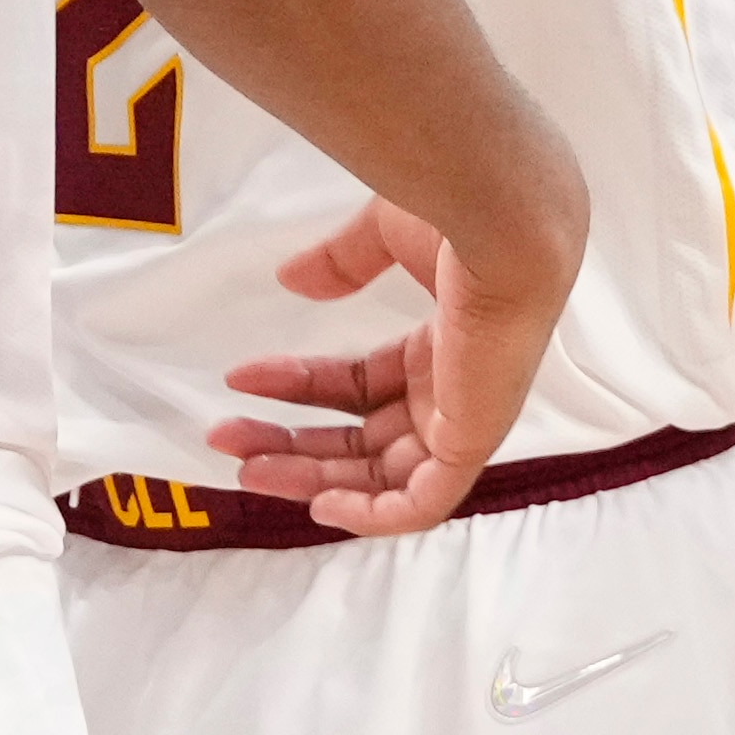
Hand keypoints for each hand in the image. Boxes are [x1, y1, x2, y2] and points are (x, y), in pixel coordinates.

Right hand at [207, 194, 570, 536]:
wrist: (504, 227)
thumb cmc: (460, 220)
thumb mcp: (386, 238)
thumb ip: (343, 264)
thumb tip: (292, 279)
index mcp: (441, 345)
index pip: (361, 386)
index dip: (299, 387)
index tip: (241, 378)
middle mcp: (453, 388)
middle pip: (364, 439)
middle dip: (295, 446)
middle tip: (230, 440)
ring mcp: (464, 418)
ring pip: (383, 475)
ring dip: (315, 478)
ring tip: (249, 468)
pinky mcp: (471, 442)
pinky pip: (422, 502)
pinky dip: (372, 513)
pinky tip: (319, 505)